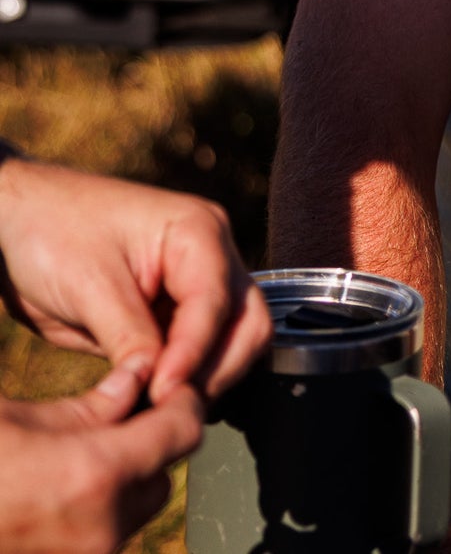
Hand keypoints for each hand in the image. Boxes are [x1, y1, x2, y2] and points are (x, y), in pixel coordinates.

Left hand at [0, 160, 269, 400]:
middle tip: (172, 408)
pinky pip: (198, 351)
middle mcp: (209, 254)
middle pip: (246, 322)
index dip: (194, 353)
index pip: (215, 302)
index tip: (164, 394)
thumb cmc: (51, 231)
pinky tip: (155, 400)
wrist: (17, 222)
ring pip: (233, 341)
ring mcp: (195, 282)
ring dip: (207, 378)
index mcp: (197, 230)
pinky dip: (187, 378)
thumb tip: (160, 387)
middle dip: (217, 368)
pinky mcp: (173, 311)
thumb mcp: (89, 284)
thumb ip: (130, 335)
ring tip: (162, 409)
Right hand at [0, 358, 202, 553]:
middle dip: (147, 441)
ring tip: (79, 451)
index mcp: (94, 476)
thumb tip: (136, 379)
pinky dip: (96, 510)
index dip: (180, 399)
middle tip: (118, 414)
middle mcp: (101, 529)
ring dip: (122, 479)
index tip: (166, 381)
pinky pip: (102, 536)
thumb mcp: (16, 418)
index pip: (181, 430)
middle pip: (162, 474)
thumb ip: (89, 405)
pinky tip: (58, 487)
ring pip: (135, 510)